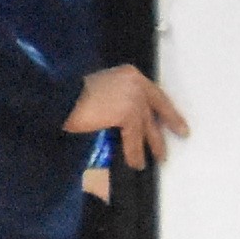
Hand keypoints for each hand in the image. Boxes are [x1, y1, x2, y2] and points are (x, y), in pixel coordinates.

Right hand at [68, 65, 189, 166]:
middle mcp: (135, 84)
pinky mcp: (128, 114)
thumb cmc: (72, 95)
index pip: (155, 94)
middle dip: (169, 124)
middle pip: (157, 108)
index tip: (177, 121)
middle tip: (181, 133)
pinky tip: (136, 163)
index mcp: (129, 75)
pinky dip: (134, 153)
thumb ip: (118, 101)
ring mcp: (133, 98)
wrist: (58, 97)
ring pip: (146, 127)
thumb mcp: (101, 92)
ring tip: (158, 159)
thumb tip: (127, 122)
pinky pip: (134, 139)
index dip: (167, 110)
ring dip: (151, 145)